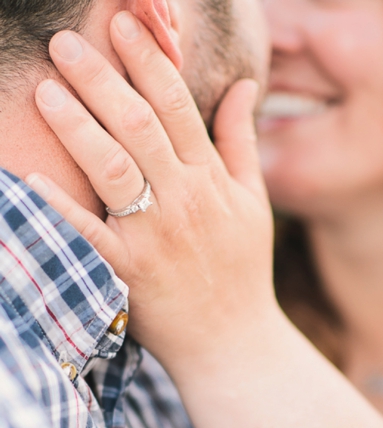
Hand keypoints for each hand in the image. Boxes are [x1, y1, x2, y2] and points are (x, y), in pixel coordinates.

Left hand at [27, 13, 274, 373]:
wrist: (234, 341)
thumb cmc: (243, 269)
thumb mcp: (254, 202)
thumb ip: (241, 142)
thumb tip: (243, 86)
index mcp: (212, 181)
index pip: (178, 107)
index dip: (150, 62)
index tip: (126, 25)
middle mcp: (184, 200)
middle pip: (138, 125)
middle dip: (101, 77)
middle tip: (66, 42)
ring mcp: (155, 236)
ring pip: (112, 166)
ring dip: (76, 124)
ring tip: (46, 88)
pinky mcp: (127, 271)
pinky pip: (86, 232)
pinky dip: (58, 204)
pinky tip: (28, 174)